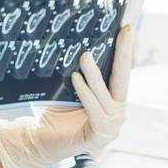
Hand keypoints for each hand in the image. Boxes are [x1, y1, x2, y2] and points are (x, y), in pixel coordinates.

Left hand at [0, 26, 133, 167]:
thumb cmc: (55, 112)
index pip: (120, 72)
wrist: (40, 140)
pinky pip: (95, 112)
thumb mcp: (68, 88)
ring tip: (84, 56)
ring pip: (105, 96)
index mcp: (111, 100)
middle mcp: (116, 113)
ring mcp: (110, 127)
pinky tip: (76, 79)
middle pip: (122, 80)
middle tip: (123, 31)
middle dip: (124, 54)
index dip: (124, 51)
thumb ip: (78, 73)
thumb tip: (77, 42)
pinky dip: (86, 94)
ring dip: (94, 75)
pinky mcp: (98, 138)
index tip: (127, 28)